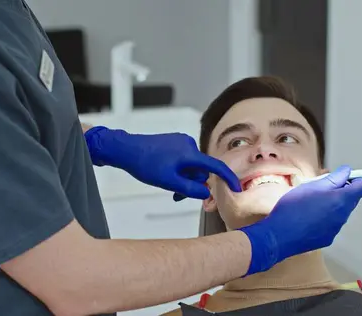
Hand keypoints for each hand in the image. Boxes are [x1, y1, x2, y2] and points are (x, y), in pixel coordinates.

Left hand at [84, 126, 240, 199]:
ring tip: (168, 185)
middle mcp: (189, 145)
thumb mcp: (168, 182)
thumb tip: (205, 194)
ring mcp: (181, 142)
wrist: (126, 149)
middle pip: (200, 170)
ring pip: (191, 166)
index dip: (227, 178)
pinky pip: (183, 159)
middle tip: (177, 195)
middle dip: (193, 183)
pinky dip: (179, 170)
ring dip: (184, 178)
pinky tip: (165, 174)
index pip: (215, 167)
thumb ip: (189, 189)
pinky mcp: (174, 142)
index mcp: (190, 154)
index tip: (235, 188)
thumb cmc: (145, 164)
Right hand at [238, 165, 361, 274]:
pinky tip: (308, 217)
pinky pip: (331, 224)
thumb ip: (333, 178)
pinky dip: (325, 217)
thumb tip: (347, 171)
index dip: (356, 178)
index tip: (344, 176)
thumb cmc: (293, 208)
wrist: (279, 235)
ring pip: (340, 212)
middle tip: (322, 187)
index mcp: (341, 200)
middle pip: (351, 199)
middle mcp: (342, 216)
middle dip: (341, 191)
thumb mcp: (311, 186)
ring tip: (311, 202)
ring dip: (332, 204)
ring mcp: (336, 229)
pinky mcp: (327, 238)